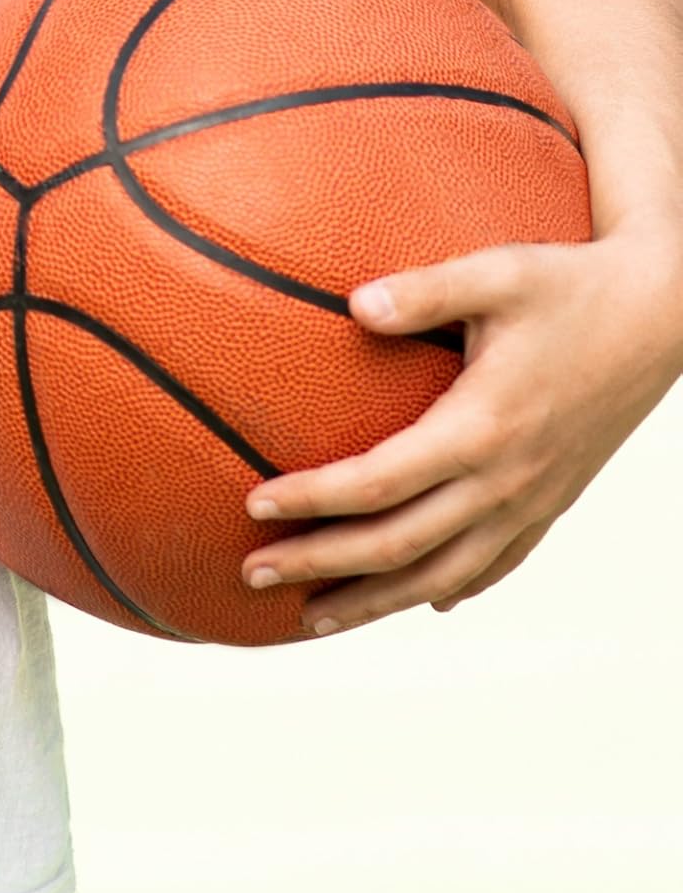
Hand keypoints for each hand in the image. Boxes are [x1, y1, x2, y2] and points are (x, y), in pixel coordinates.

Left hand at [237, 224, 682, 631]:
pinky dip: (450, 589)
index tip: (254, 504)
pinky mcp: (554, 501)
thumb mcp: (497, 273)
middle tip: (252, 572)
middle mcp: (508, 478)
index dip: (313, 500)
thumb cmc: (570, 285)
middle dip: (322, 566)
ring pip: (444, 574)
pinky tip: (420, 602)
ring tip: (311, 618)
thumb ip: (424, 288)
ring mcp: (534, 498)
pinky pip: (497, 564)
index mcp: (484, 426)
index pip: (379, 482)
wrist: (663, 315)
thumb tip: (355, 304)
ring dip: (374, 600)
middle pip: (400, 544)